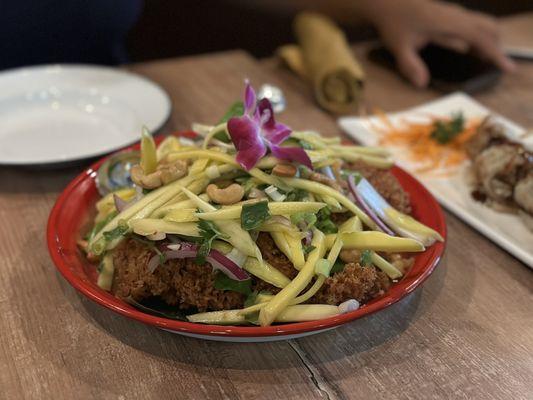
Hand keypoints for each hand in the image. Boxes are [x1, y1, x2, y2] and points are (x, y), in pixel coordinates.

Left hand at [362, 0, 515, 86]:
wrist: (387, 2)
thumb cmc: (394, 22)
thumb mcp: (399, 46)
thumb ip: (410, 66)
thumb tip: (422, 84)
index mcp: (449, 23)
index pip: (480, 38)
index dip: (496, 54)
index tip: (507, 67)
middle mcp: (455, 16)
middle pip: (488, 27)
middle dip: (496, 46)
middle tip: (496, 66)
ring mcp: (453, 13)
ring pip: (480, 24)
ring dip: (487, 41)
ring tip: (484, 60)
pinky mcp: (447, 15)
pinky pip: (470, 25)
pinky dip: (476, 37)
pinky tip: (467, 49)